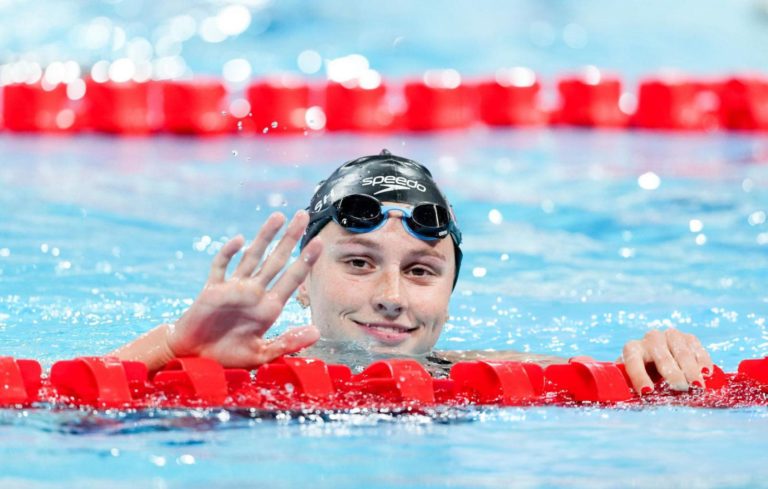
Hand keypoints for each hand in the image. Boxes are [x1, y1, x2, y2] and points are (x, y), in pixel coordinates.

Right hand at [165, 210, 321, 368]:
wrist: (195, 358)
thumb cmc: (228, 357)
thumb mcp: (262, 354)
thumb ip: (288, 343)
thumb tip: (317, 332)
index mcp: (269, 308)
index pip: (292, 278)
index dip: (305, 260)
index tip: (320, 242)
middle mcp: (254, 293)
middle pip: (276, 260)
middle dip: (290, 238)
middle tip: (304, 215)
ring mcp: (234, 288)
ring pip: (253, 257)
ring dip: (265, 236)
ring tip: (279, 216)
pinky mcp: (212, 290)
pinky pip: (221, 267)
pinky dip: (229, 253)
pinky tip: (239, 240)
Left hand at [620, 328, 712, 394]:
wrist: (659, 360)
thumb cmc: (645, 376)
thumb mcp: (634, 380)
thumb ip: (632, 389)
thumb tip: (637, 401)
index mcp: (632, 349)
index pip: (633, 360)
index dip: (639, 376)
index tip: (647, 392)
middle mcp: (651, 339)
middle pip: (662, 357)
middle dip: (672, 374)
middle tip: (681, 388)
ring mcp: (670, 336)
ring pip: (682, 352)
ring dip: (691, 370)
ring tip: (697, 386)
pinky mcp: (688, 338)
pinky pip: (696, 348)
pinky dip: (703, 361)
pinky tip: (706, 373)